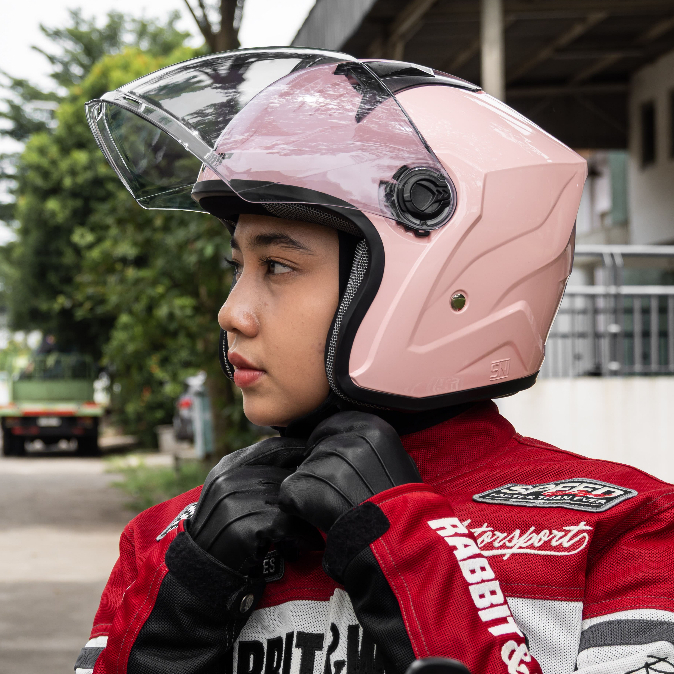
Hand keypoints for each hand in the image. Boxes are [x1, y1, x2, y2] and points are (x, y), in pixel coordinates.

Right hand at [188, 436, 322, 574]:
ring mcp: (235, 501)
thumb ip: (257, 474)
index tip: (321, 457)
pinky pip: (289, 523)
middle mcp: (230, 479)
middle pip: (286, 475)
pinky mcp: (244, 526)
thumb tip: (302, 458)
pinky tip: (311, 544)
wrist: (202, 570)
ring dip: (308, 517)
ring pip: (290, 499)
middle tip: (320, 507)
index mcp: (229, 466)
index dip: (300, 450)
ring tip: (315, 529)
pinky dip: (304, 535)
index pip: (273, 446)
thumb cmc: (225, 530)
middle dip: (306, 493)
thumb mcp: (232, 493)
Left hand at [278, 411, 421, 532]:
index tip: (333, 459)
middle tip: (337, 491)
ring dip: (314, 488)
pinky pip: (290, 493)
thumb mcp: (400, 462)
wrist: (394, 539)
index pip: (334, 424)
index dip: (330, 441)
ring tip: (334, 507)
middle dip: (322, 467)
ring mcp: (322, 461)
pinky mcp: (302, 485)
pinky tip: (318, 517)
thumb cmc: (402, 506)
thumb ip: (374, 447)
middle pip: (317, 447)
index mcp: (371, 428)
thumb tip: (353, 443)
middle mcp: (344, 440)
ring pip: (304, 470)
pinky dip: (298, 506)